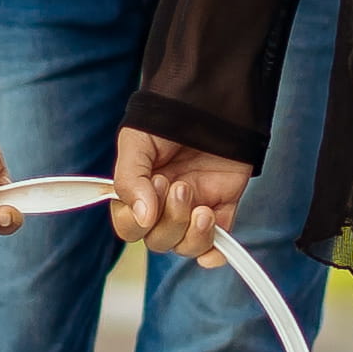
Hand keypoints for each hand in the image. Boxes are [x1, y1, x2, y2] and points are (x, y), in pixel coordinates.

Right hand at [114, 122, 253, 263]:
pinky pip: (217, 246)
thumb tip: (142, 217)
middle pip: (158, 241)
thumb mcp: (137, 143)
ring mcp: (193, 209)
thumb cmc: (169, 118)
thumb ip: (130, 180)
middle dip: (170, 219)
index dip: (138, 219)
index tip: (153, 186)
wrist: (211, 101)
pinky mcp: (222, 208)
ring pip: (185, 246)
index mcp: (138, 193)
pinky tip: (211, 227)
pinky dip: (215, 250)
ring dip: (191, 232)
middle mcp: (163, 207)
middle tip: (179, 185)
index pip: (129, 227)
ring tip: (199, 203)